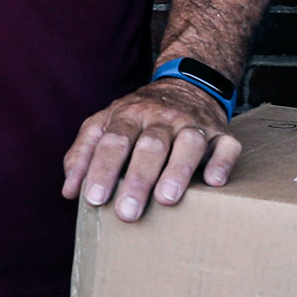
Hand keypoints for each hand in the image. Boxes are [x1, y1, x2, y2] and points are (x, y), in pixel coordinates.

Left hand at [61, 80, 241, 222]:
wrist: (187, 84)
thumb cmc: (139, 116)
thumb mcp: (104, 123)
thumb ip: (83, 153)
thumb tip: (70, 191)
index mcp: (129, 114)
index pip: (113, 141)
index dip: (103, 169)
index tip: (94, 199)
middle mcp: (162, 117)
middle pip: (150, 145)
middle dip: (138, 179)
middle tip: (127, 212)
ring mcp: (194, 124)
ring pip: (188, 143)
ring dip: (177, 170)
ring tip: (167, 199)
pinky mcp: (222, 134)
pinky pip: (226, 147)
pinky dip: (221, 163)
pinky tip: (213, 182)